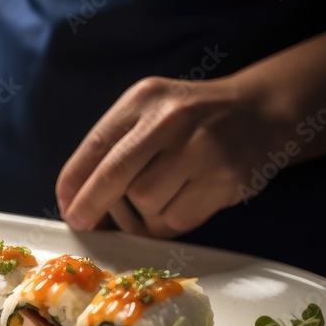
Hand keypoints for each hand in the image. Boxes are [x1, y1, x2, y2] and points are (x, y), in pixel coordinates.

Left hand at [56, 76, 276, 237]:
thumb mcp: (148, 111)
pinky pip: (176, 220)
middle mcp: (172, 120)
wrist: (259, 111)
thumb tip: (77, 201)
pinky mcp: (224, 180)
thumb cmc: (190, 118)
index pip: (95, 146)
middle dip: (91, 207)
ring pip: (145, 204)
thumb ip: (113, 146)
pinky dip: (165, 223)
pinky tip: (173, 206)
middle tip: (83, 224)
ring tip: (146, 206)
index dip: (73, 184)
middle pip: (115, 177)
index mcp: (143, 100)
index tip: (67, 206)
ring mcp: (201, 150)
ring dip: (137, 216)